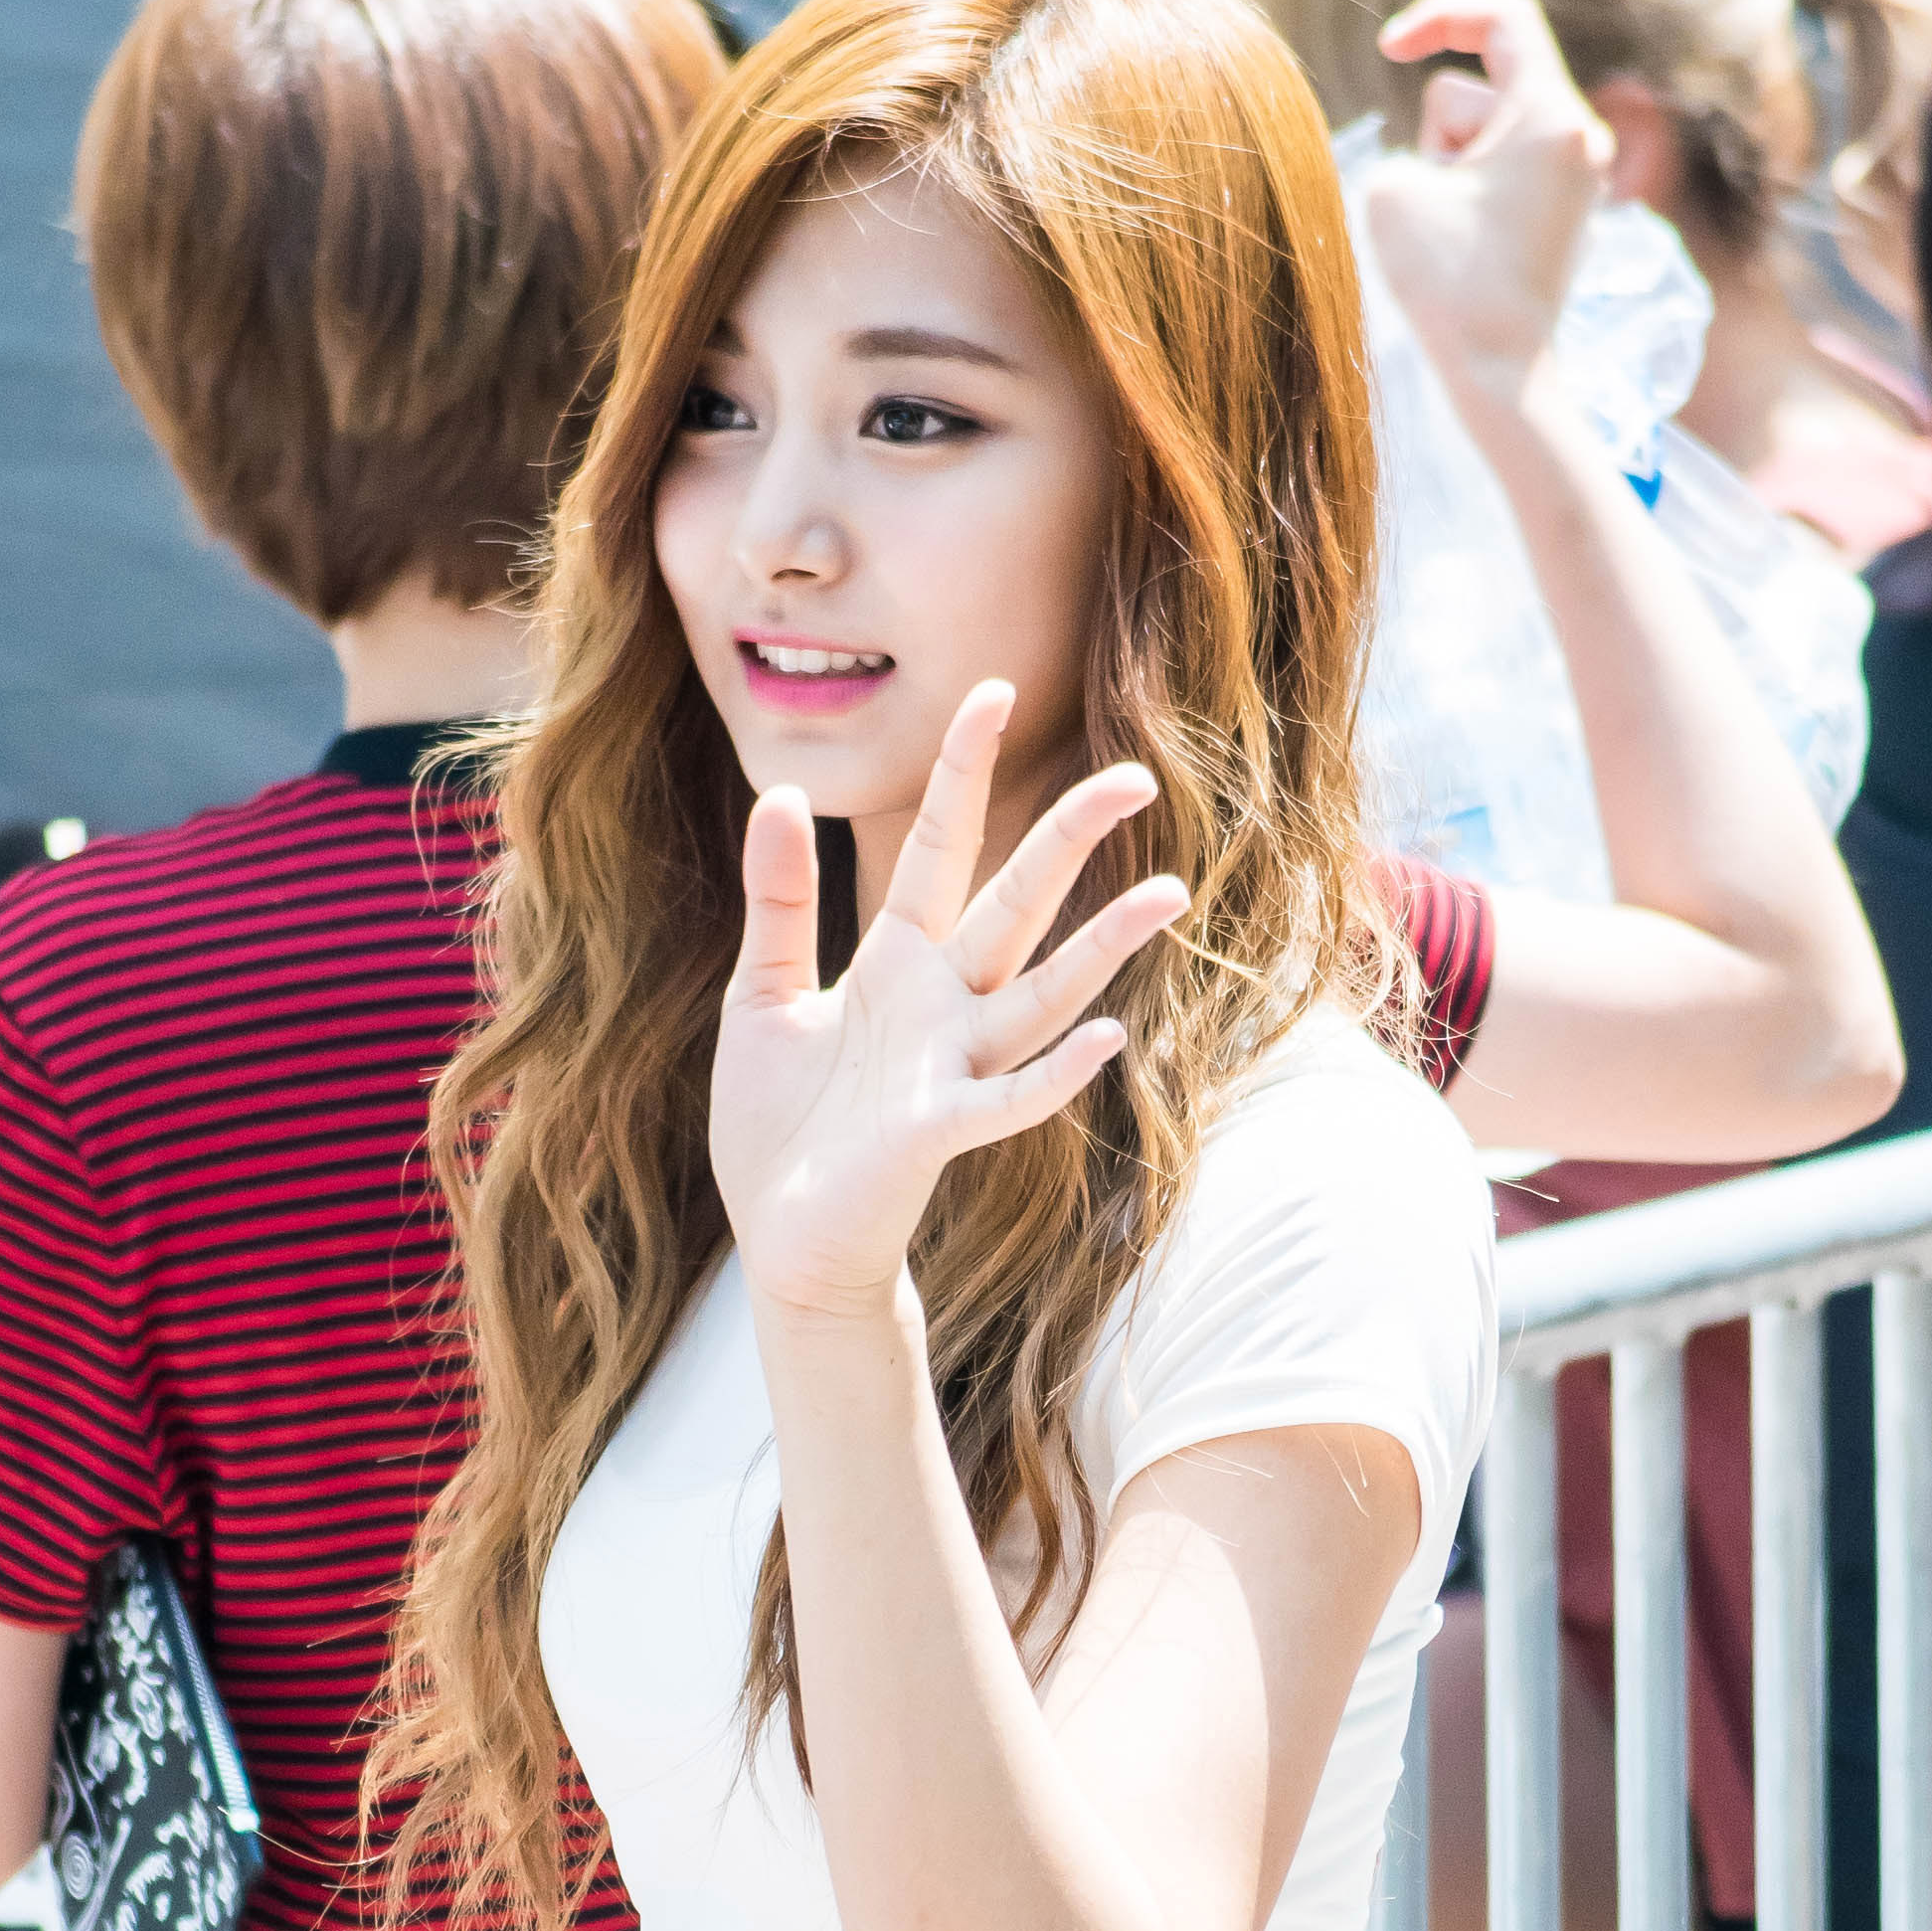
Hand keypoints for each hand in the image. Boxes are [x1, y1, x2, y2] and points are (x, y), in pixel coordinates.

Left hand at [708, 685, 1185, 1326]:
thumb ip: (779, 902)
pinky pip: (1009, 1100)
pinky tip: (1105, 1040)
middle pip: (1018, 905)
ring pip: (1041, 995)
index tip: (992, 692)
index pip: (944, 847)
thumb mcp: (762, 994)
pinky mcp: (938, 1132)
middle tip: (1135, 778)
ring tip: (1169, 895)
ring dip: (1103, 950)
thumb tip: (780, 793)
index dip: (964, 771)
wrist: (785, 1238)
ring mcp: (951, 1068)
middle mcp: (944, 1006)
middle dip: (1071, 842)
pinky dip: (1055, 1075)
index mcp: (900, 962)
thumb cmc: (781, 1125)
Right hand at [1362, 0, 1613, 405]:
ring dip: (1451, 168)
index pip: (1504, 18)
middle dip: (1439, 132)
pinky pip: (1500, 173)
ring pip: (1486, 134)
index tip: (1389, 48)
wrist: (1502, 380)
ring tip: (1455, 235)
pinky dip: (1469, 196)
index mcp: (1553, 115)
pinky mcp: (1560, 214)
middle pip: (1480, 89)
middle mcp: (1580, 137)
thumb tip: (1446, 163)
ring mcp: (1576, 178)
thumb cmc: (1449, 285)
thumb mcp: (1395, 186)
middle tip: (1441, 203)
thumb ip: (1412, 141)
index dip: (1439, 18)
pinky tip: (1466, 251)